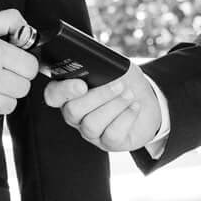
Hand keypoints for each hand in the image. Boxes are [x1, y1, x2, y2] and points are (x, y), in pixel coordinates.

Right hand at [43, 65, 160, 152]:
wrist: (148, 101)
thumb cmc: (126, 82)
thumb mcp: (116, 66)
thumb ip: (104, 61)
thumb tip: (99, 57)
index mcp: (71, 93)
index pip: (53, 95)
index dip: (63, 91)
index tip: (82, 85)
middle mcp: (76, 115)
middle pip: (73, 111)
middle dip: (99, 96)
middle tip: (119, 85)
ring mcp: (91, 132)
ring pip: (91, 125)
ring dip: (114, 106)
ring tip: (129, 94)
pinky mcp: (108, 143)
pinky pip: (111, 135)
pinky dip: (126, 117)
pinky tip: (134, 106)